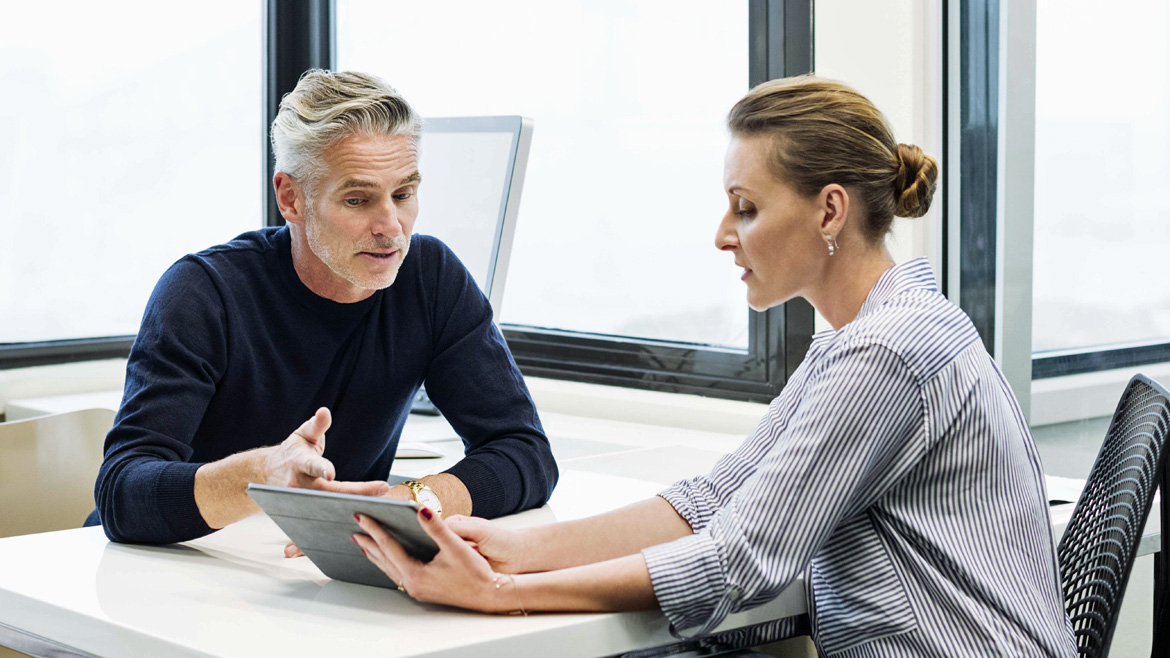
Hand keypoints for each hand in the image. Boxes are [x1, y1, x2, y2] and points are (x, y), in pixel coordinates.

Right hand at [271, 408, 389, 557]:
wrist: (267, 473)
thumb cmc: (291, 452)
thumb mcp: (303, 434)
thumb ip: (316, 425)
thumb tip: (324, 412)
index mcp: (299, 463)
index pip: (311, 465)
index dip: (321, 468)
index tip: (330, 472)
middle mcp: (298, 485)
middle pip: (330, 492)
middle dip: (356, 492)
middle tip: (381, 489)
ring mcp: (300, 503)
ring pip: (329, 508)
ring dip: (354, 508)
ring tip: (382, 508)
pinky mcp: (304, 513)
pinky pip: (326, 519)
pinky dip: (343, 522)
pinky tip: (368, 523)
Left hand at [353, 508, 516, 612]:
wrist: (489, 594)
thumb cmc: (475, 573)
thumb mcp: (456, 546)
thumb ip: (436, 527)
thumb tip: (420, 509)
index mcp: (416, 574)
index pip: (388, 546)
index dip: (374, 529)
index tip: (362, 515)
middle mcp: (412, 584)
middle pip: (384, 559)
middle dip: (369, 542)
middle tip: (355, 528)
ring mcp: (417, 589)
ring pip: (389, 569)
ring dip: (376, 554)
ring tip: (364, 543)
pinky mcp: (423, 590)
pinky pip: (398, 574)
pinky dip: (388, 563)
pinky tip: (388, 559)